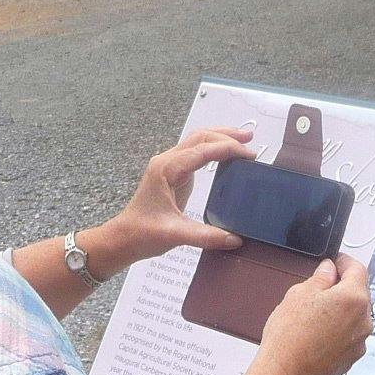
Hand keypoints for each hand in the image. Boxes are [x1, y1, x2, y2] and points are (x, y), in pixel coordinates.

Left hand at [95, 124, 257, 270]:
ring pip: (197, 141)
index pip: (202, 150)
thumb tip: (235, 238)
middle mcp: (167, 162)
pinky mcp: (173, 174)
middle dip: (226, 136)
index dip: (227, 148)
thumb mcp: (175, 235)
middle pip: (200, 137)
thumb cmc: (142, 233)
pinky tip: (226, 155)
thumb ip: (206, 236)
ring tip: (243, 139)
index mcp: (166, 170)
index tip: (248, 154)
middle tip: (250, 139)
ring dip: (220, 138)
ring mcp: (169, 166)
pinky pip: (195, 153)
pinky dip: (213, 149)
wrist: (124, 237)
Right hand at [249, 255, 371, 374]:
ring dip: (340, 310)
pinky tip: (317, 333)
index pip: (357, 269)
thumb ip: (320, 277)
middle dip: (341, 287)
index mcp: (354, 298)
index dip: (343, 262)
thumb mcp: (299, 293)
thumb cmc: (289, 336)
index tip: (334, 261)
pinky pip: (349, 335)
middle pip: (358, 293)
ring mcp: (360, 341)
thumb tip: (329, 269)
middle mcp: (364, 320)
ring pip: (354, 315)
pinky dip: (338, 330)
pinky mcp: (352, 357)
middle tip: (318, 288)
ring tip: (313, 316)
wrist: (283, 374)